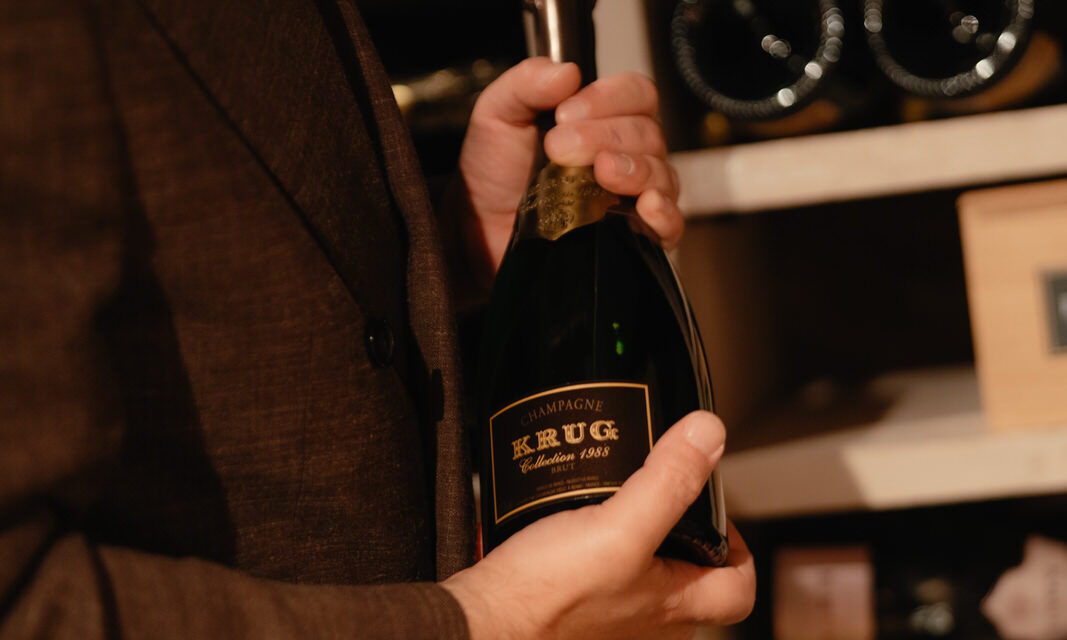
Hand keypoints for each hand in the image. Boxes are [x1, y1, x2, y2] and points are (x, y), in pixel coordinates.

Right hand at [442, 412, 755, 639]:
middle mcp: (646, 626)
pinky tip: (572, 526)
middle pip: (692, 583)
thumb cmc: (548, 597)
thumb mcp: (618, 528)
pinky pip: (601, 582)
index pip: (738, 590)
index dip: (740, 549)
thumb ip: (667, 482)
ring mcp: (608, 625)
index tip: (717, 513)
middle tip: (662, 498)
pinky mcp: (572, 615)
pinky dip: (596, 553)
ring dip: (637, 544)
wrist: (483, 624)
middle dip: (684, 539)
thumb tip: (708, 435)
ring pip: (643, 581)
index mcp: (671, 609)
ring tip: (616, 504)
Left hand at [455, 58, 683, 281]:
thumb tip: (568, 71)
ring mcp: (633, 195)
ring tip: (600, 175)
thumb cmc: (495, 173)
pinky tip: (646, 207)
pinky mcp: (633, 236)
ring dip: (636, 170)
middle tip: (560, 150)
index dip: (608, 99)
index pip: (635, 94)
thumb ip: (526, 84)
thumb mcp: (498, 115)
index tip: (565, 114)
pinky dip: (665, 214)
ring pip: (661, 174)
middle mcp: (627, 153)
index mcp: (604, 117)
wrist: (480, 228)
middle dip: (607, 138)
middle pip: (648, 134)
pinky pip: (670, 225)